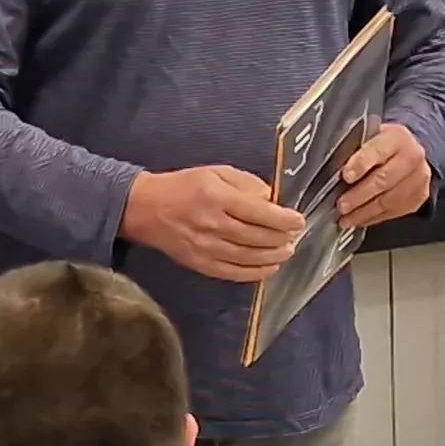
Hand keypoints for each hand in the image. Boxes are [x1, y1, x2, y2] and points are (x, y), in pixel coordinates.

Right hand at [121, 165, 304, 283]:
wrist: (146, 208)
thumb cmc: (184, 186)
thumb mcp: (216, 172)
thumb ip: (247, 183)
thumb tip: (272, 200)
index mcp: (218, 197)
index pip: (260, 212)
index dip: (284, 219)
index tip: (298, 220)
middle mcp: (213, 224)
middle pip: (257, 237)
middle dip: (282, 238)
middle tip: (295, 236)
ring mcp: (206, 247)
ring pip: (249, 257)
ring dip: (273, 256)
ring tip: (286, 251)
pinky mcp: (200, 264)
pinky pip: (233, 273)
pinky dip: (255, 273)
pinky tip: (269, 268)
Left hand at [335, 122, 432, 229]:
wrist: (409, 152)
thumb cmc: (382, 145)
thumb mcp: (368, 136)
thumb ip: (353, 147)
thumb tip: (329, 165)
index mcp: (397, 137)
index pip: (379, 150)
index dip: (361, 163)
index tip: (346, 176)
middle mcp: (413, 156)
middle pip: (385, 180)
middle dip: (360, 195)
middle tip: (341, 205)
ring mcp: (418, 178)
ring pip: (389, 200)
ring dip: (364, 212)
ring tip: (346, 219)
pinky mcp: (419, 197)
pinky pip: (394, 211)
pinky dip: (374, 218)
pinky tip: (359, 220)